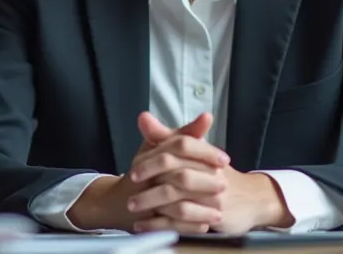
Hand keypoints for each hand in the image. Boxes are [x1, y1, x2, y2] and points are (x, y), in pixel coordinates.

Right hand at [68, 112, 223, 231]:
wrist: (118, 202)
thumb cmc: (146, 171)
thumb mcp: (163, 148)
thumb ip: (186, 134)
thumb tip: (207, 116)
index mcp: (151, 153)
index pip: (180, 145)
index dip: (204, 151)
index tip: (224, 159)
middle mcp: (146, 174)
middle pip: (180, 176)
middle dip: (205, 182)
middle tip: (224, 186)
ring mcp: (145, 199)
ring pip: (176, 204)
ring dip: (200, 209)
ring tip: (220, 211)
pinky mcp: (147, 221)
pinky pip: (171, 225)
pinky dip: (189, 226)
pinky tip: (205, 225)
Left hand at [128, 114, 293, 234]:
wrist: (251, 198)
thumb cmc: (215, 173)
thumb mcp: (193, 151)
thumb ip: (167, 136)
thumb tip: (143, 117)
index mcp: (205, 154)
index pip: (180, 148)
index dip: (155, 158)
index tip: (134, 167)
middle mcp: (213, 174)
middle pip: (179, 176)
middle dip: (151, 182)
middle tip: (131, 187)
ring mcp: (214, 197)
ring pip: (179, 201)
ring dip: (153, 204)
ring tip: (133, 207)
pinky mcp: (214, 218)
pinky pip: (184, 223)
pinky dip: (161, 224)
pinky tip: (145, 224)